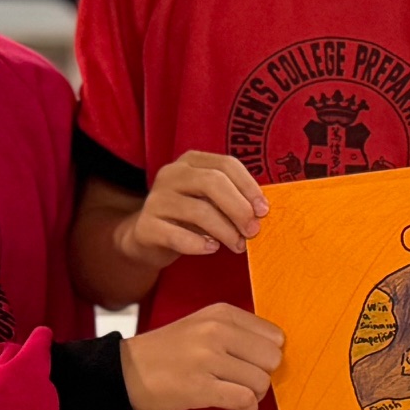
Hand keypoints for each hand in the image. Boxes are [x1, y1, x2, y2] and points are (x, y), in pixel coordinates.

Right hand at [117, 151, 267, 270]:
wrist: (149, 238)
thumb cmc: (190, 217)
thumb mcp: (211, 201)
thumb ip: (233, 199)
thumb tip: (262, 212)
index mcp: (191, 161)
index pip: (226, 164)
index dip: (249, 186)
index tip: (264, 210)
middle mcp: (171, 174)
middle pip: (212, 182)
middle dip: (239, 208)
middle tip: (253, 230)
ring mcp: (155, 199)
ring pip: (198, 210)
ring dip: (225, 231)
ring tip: (238, 245)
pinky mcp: (145, 226)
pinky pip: (177, 235)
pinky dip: (199, 244)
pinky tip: (211, 248)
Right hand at [120, 302, 282, 409]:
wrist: (122, 372)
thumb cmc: (167, 354)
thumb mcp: (202, 328)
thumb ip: (238, 335)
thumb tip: (276, 354)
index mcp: (221, 314)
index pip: (274, 336)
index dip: (267, 356)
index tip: (251, 365)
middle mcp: (216, 331)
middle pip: (272, 359)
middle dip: (263, 377)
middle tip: (243, 383)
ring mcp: (206, 358)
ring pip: (261, 381)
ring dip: (254, 396)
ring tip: (235, 396)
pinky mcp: (199, 387)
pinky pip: (244, 399)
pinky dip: (246, 409)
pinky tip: (234, 409)